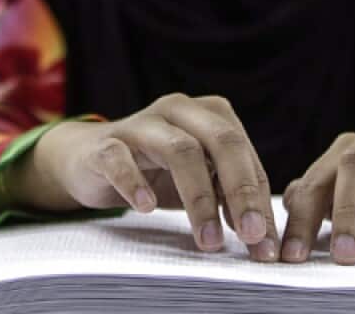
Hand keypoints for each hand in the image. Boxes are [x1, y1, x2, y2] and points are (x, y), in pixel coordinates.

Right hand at [19, 93, 279, 260]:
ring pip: (180, 150)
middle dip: (242, 191)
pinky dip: (135, 182)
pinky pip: (121, 159)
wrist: (87, 159)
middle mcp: (179, 110)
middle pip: (222, 141)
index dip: (260, 200)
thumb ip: (228, 196)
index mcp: (209, 114)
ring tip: (209, 240)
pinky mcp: (105, 144)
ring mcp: (141, 124)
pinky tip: (146, 207)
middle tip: (252, 235)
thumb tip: (262, 234)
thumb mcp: (198, 179)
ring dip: (200, 198)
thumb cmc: (151, 170)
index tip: (267, 243)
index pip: (245, 156)